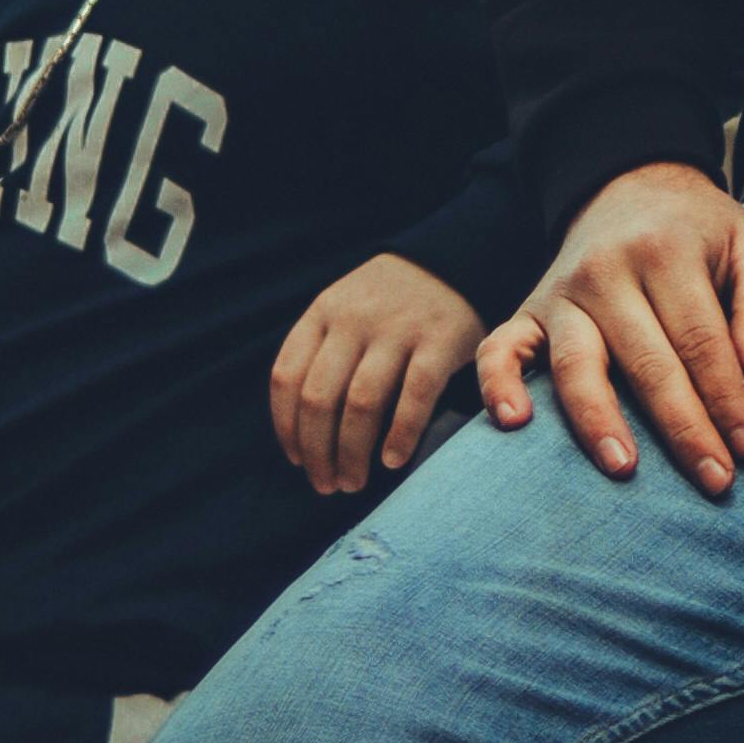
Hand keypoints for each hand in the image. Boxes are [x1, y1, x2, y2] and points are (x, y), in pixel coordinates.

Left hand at [271, 252, 486, 497]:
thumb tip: (303, 428)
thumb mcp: (346, 309)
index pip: (287, 378)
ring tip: (353, 482)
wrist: (456, 258)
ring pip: (360, 404)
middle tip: (326, 484)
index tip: (298, 460)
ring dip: (352, 454)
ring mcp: (398, 329)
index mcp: (323, 312)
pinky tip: (392, 461)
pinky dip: (400, 435)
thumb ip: (323, 352)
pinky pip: (414, 397)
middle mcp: (354, 320)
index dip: (287, 427)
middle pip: (319, 399)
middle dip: (318, 452)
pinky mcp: (439, 341)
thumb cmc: (393, 302)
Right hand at [476, 162, 743, 494]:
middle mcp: (606, 271)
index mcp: (666, 252)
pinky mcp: (528, 310)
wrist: (628, 188)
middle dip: (683, 428)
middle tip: (715, 480)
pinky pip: (500, 349)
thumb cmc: (700, 235)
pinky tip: (515, 423)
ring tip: (625, 469)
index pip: (700, 341)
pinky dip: (498, 384)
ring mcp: (561, 293)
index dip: (726, 399)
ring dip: (599, 422)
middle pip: (647, 363)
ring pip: (577, 365)